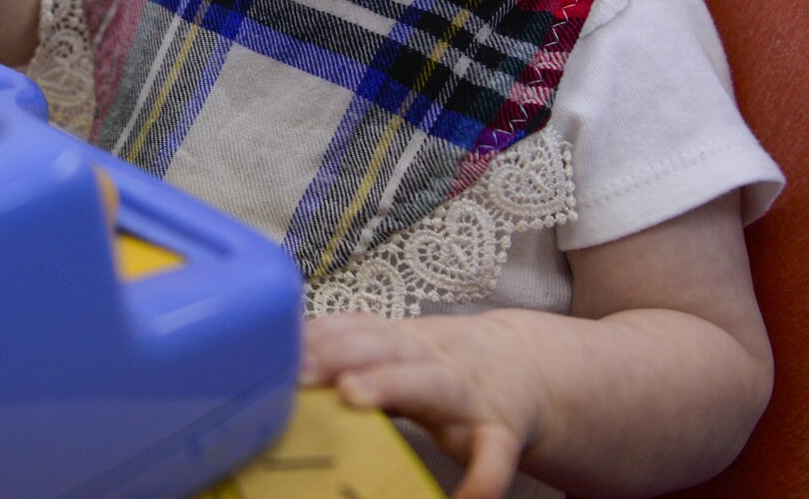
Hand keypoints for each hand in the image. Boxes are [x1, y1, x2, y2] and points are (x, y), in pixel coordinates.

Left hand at [301, 312, 540, 498]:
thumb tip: (279, 375)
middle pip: (387, 347)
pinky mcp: (502, 434)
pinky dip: (481, 479)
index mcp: (405, 342)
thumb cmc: (443, 366)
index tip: (282, 349)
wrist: (529, 369)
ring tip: (353, 394)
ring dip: (393, 384)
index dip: (321, 335)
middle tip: (301, 371)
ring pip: (434, 383)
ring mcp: (470, 395)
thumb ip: (352, 358)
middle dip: (342, 352)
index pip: (359, 328)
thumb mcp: (402, 352)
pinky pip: (494, 457)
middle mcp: (434, 359)